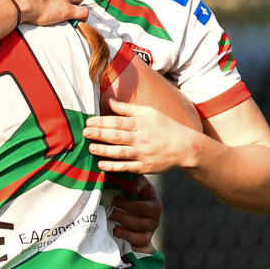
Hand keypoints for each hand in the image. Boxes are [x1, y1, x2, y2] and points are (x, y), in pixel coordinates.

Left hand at [85, 97, 200, 174]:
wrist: (185, 147)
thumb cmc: (165, 127)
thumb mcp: (149, 112)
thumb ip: (127, 109)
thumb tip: (108, 101)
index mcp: (141, 123)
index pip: (118, 122)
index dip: (102, 121)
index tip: (88, 121)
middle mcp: (141, 138)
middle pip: (116, 136)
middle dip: (99, 134)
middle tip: (84, 133)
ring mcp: (142, 154)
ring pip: (119, 152)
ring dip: (103, 150)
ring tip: (90, 148)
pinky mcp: (144, 167)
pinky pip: (126, 167)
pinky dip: (113, 166)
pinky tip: (101, 165)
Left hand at [108, 175, 162, 252]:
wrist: (136, 203)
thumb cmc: (134, 191)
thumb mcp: (137, 182)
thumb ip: (136, 181)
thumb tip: (133, 188)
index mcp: (155, 206)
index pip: (142, 208)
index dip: (126, 205)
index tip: (114, 200)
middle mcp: (155, 221)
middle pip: (139, 224)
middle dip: (122, 218)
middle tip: (109, 213)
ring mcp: (150, 233)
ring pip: (141, 238)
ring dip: (126, 234)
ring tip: (114, 229)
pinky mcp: (145, 242)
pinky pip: (143, 250)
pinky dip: (134, 249)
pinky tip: (122, 244)